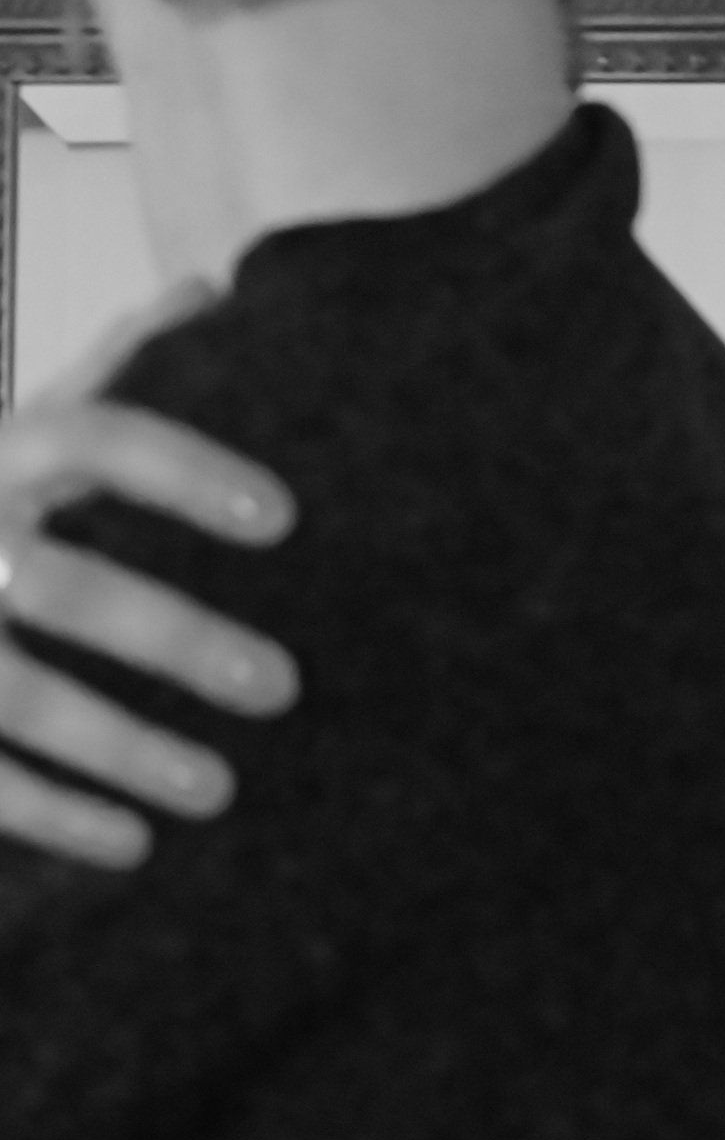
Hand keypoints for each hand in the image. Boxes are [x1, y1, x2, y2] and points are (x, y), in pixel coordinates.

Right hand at [0, 283, 300, 867]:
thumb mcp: (17, 429)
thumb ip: (106, 372)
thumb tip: (209, 291)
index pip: (94, 438)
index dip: (184, 470)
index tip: (283, 517)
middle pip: (68, 585)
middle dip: (174, 639)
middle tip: (281, 686)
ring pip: (22, 696)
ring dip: (124, 749)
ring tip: (222, 793)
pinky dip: (56, 817)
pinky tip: (133, 847)